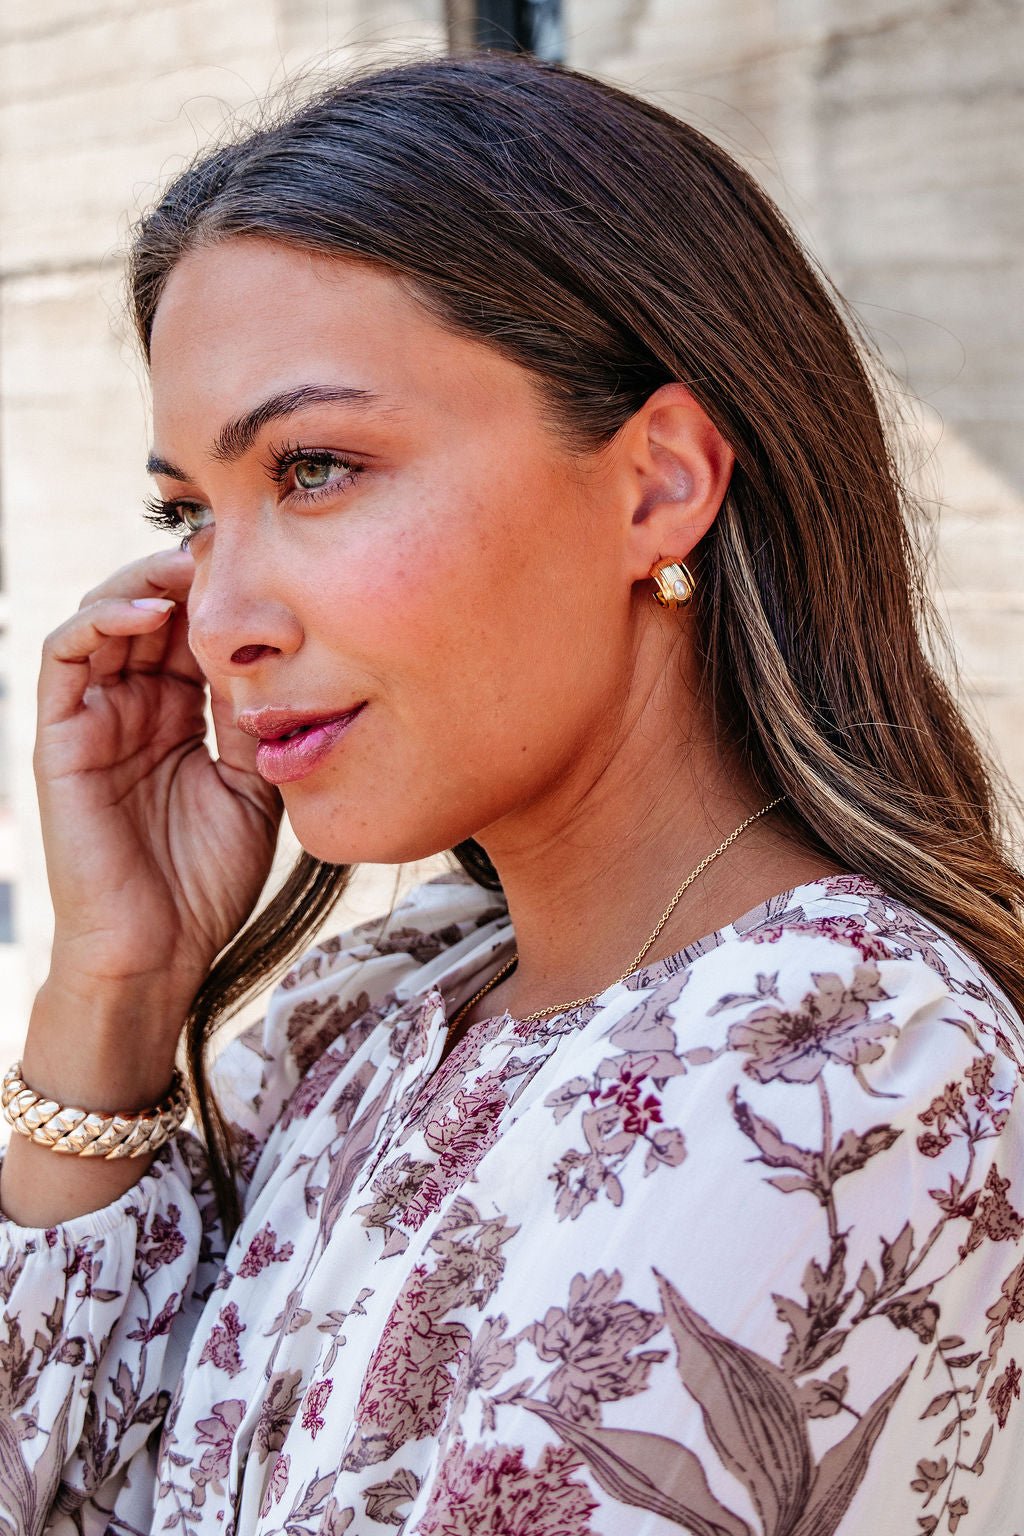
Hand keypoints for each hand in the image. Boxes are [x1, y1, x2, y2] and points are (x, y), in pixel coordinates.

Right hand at [33, 548, 282, 1027]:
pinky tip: (152, 612)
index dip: (224, 595)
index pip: (194, 632)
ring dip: (145, 581)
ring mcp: (91, 717)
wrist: (160, 953)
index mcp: (178, 715)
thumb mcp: (250, 785)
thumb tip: (269, 645)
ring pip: (104, 616)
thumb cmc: (206, 882)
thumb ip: (249, 718)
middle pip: (150, 611)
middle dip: (187, 573)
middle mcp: (132, 706)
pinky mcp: (58, 735)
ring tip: (190, 565)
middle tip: (231, 542)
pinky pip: (64, 655)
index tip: (271, 561)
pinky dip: (101, 619)